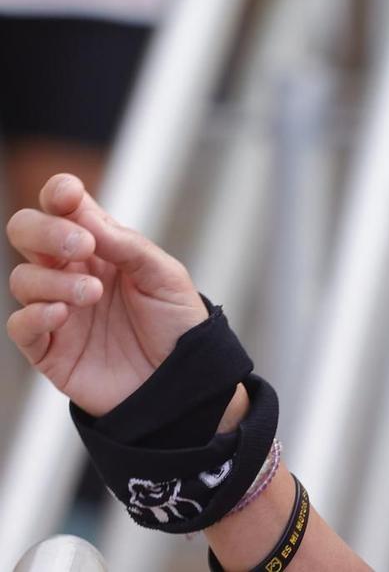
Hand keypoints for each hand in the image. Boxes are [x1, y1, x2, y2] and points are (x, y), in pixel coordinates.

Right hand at [7, 174, 206, 417]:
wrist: (180, 380)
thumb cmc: (175, 322)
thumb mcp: (164, 274)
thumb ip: (126, 245)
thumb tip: (85, 216)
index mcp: (101, 246)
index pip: (65, 209)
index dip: (59, 195)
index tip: (68, 194)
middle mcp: (71, 271)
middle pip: (28, 234)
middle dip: (46, 231)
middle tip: (82, 247)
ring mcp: (56, 307)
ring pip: (23, 278)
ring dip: (54, 280)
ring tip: (93, 293)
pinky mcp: (48, 347)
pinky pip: (21, 325)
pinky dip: (34, 315)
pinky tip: (61, 314)